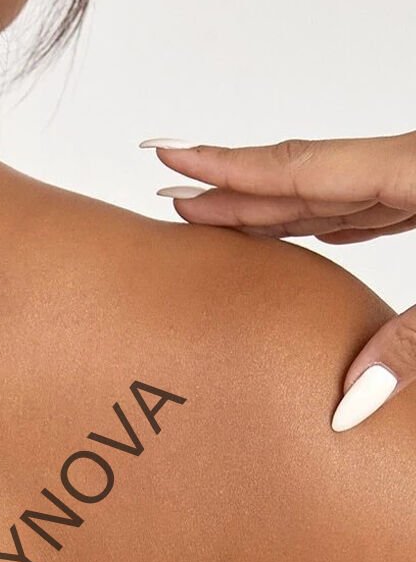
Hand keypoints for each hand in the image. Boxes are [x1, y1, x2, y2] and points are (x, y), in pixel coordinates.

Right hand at [142, 131, 415, 429]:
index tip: (169, 156)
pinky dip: (327, 215)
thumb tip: (347, 404)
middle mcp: (408, 166)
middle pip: (302, 180)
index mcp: (410, 169)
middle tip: (171, 198)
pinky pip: (365, 205)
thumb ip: (405, 346)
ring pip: (332, 192)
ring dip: (273, 205)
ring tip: (218, 216)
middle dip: (232, 189)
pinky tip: (313, 227)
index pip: (298, 169)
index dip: (228, 168)